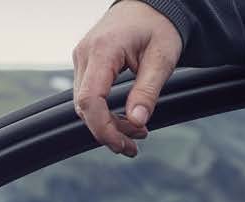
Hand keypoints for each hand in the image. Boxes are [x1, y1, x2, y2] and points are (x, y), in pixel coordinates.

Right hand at [71, 1, 181, 156]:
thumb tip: (137, 121)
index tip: (123, 145)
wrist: (150, 5)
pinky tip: (124, 117)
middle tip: (135, 144)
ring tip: (136, 130)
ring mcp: (82, 58)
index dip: (103, 128)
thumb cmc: (158, 25)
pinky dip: (104, 111)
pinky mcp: (86, 64)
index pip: (91, 100)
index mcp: (103, 50)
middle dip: (108, 130)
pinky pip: (88, 95)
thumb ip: (148, 91)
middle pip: (85, 106)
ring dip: (107, 123)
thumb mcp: (162, 58)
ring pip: (85, 104)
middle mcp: (85, 54)